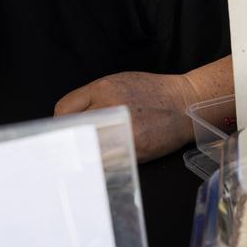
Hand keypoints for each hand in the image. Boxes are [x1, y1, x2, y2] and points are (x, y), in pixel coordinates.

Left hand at [55, 71, 198, 162]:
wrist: (186, 103)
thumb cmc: (153, 93)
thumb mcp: (120, 83)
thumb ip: (94, 98)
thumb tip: (71, 119)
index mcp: (103, 88)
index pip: (65, 109)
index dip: (61, 123)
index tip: (64, 132)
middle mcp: (109, 105)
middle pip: (73, 130)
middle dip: (70, 140)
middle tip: (71, 149)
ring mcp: (121, 128)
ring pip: (86, 148)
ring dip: (83, 154)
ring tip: (87, 157)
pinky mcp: (133, 147)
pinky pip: (105, 161)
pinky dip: (100, 164)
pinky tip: (104, 162)